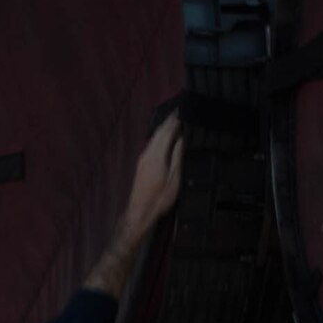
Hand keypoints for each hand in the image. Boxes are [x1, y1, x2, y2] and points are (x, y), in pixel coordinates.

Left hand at [116, 113, 183, 249]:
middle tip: (179, 111)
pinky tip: (164, 137)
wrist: (139, 212)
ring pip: (153, 138)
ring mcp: (142, 159)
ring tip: (174, 120)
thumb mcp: (174, 179)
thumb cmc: (159, 199)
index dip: (175, 120)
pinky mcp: (141, 164)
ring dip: (163, 128)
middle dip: (169, 120)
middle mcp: (147, 154)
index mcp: (157, 155)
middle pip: (158, 132)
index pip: (167, 131)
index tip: (183, 110)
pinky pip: (151, 144)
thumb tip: (181, 139)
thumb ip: (177, 157)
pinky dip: (159, 137)